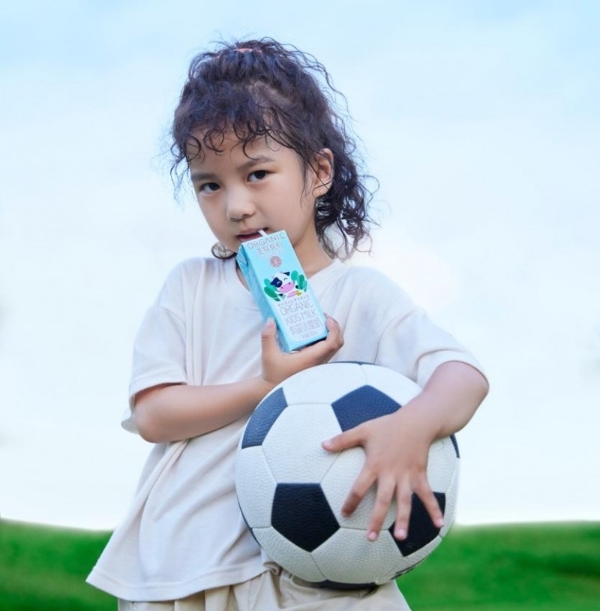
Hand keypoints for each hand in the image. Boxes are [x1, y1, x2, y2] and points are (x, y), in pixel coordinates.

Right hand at [260, 315, 343, 388]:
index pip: (331, 343)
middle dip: (335, 328)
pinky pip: (327, 350)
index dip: (333, 329)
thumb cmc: (272, 374)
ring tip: (320, 323)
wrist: (273, 390)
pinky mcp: (315, 365)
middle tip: (325, 318)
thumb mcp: (268, 354)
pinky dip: (325, 340)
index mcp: (311, 359)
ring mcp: (318, 365)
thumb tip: (271, 320)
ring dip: (331, 334)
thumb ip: (268, 336)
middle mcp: (318, 362)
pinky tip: (313, 334)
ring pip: (333, 348)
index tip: (326, 318)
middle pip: (337, 344)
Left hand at [322, 400, 444, 540]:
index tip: (344, 514)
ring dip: (403, 519)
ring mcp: (407, 476)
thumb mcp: (363, 430)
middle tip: (370, 538)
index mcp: (374, 465)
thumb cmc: (387, 426)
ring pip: (405, 501)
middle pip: (383, 500)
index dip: (351, 501)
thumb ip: (342, 440)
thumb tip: (322, 445)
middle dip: (376, 519)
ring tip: (401, 538)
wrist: (415, 421)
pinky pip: (427, 494)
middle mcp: (391, 473)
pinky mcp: (420, 475)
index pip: (359, 487)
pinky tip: (438, 525)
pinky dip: (434, 509)